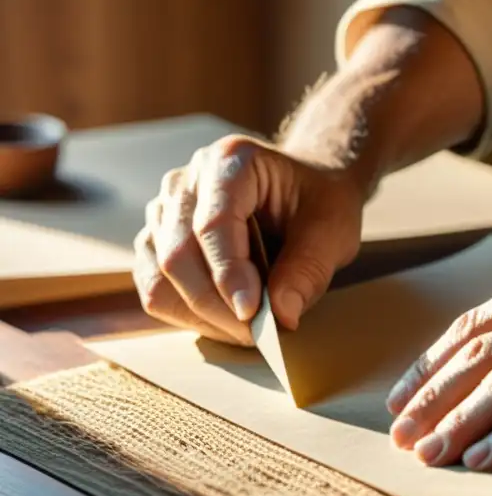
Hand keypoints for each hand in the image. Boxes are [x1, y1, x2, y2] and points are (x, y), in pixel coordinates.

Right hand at [133, 135, 364, 343]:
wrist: (303, 191)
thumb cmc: (318, 202)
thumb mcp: (334, 229)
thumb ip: (309, 268)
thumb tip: (281, 314)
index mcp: (231, 162)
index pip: (213, 224)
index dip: (228, 274)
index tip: (252, 312)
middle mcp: (186, 181)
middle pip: (177, 254)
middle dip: (215, 305)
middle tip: (256, 334)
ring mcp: (164, 211)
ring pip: (158, 276)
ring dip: (200, 315)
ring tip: (246, 329)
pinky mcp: (157, 240)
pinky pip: (154, 288)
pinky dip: (186, 314)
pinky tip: (223, 322)